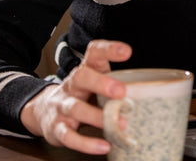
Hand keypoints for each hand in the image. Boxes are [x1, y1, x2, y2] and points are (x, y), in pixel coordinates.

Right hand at [20, 39, 131, 154]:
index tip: (126, 51)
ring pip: (75, 108)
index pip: (94, 53)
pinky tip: (104, 146)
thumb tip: (151, 94)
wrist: (44, 111)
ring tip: (120, 124)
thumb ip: (118, 84)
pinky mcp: (56, 128)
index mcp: (85, 70)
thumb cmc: (82, 95)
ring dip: (98, 116)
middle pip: (81, 77)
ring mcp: (62, 106)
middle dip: (101, 83)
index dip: (108, 50)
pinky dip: (86, 143)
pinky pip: (69, 136)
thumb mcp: (96, 84)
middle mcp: (71, 85)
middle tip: (122, 91)